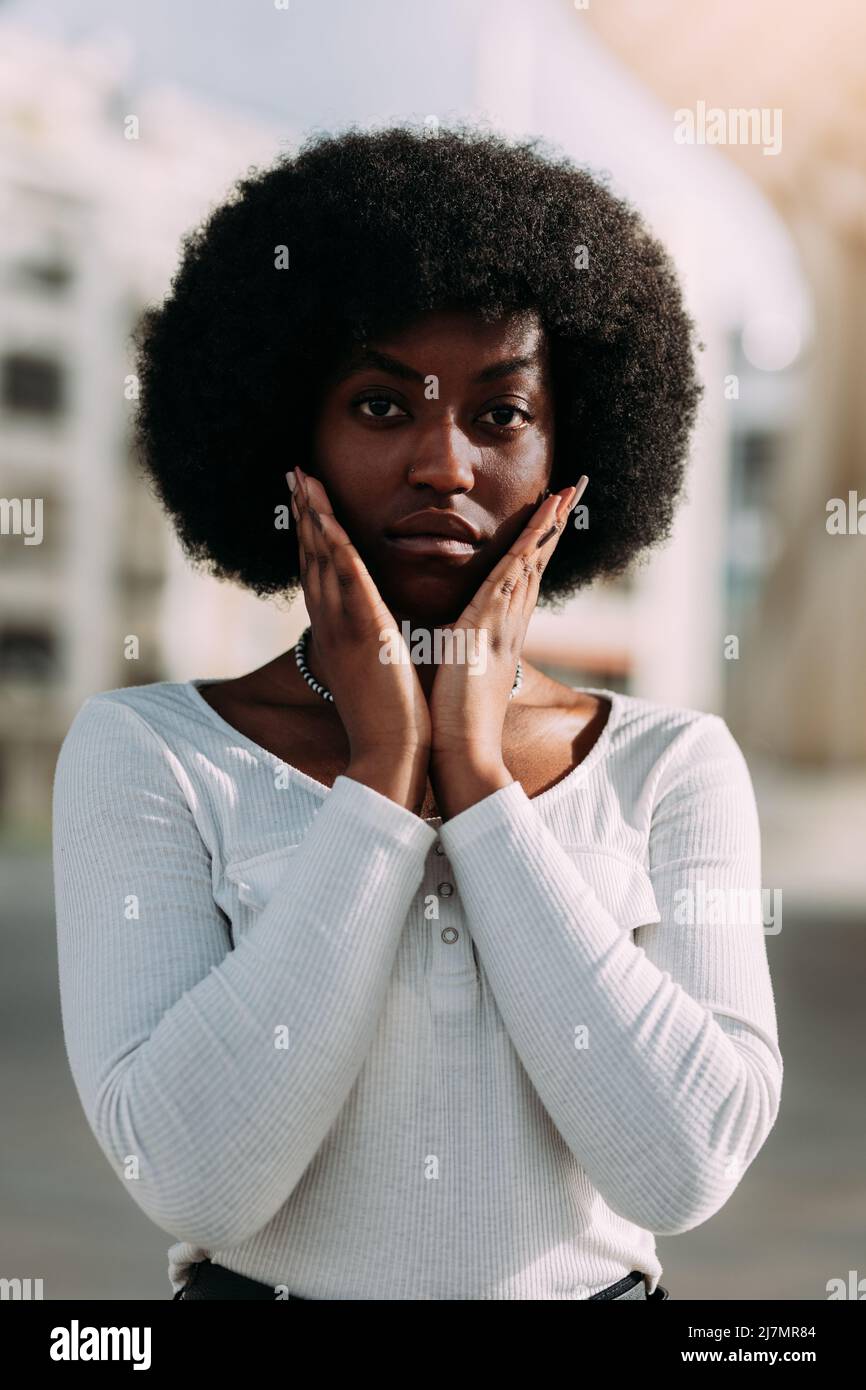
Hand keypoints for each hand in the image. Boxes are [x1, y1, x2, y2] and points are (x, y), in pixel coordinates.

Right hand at [288, 466, 431, 772]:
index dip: (311, 535)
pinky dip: (334, 546)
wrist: (390, 754)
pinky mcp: (364, 631)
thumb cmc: (390, 720)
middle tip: (296, 473)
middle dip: (304, 513)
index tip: (307, 501)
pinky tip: (327, 518)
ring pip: (322, 559)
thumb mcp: (376, 672)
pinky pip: (346, 579)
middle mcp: (332, 625)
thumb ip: (371, 645)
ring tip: (304, 478)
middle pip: (312, 557)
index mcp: (336, 633)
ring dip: (313, 516)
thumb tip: (377, 631)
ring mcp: (344, 627)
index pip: (318, 573)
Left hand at [428, 477, 588, 799]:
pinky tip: (535, 526)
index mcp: (499, 632)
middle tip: (576, 486)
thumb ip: (458, 645)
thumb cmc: (451, 720)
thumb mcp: (454, 668)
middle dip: (554, 523)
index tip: (550, 510)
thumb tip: (448, 632)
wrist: (460, 755)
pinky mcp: (487, 632)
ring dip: (547, 527)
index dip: (536, 542)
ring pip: (530, 565)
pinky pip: (509, 582)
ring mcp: (503, 627)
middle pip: (537, 562)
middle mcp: (509, 625)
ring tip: (564, 492)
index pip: (521, 576)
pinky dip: (524, 552)